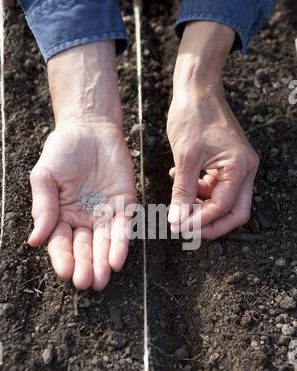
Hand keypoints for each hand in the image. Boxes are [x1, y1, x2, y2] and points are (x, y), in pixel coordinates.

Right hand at [29, 122, 135, 289]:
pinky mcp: (124, 205)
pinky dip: (121, 244)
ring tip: (102, 279)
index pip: (61, 243)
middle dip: (86, 266)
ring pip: (105, 243)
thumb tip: (35, 240)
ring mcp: (105, 214)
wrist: (90, 128)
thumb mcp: (45, 176)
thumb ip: (43, 206)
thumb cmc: (62, 151)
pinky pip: (124, 228)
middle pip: (84, 248)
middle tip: (87, 283)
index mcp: (61, 216)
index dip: (63, 258)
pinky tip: (118, 260)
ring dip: (104, 262)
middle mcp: (83, 219)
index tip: (66, 273)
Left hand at [167, 86, 258, 238]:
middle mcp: (245, 169)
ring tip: (180, 204)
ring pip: (225, 202)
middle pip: (235, 212)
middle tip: (187, 230)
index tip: (179, 228)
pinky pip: (217, 187)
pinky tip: (180, 182)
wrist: (197, 88)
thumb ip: (182, 192)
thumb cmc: (194, 115)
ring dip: (203, 208)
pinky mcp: (227, 163)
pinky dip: (200, 191)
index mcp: (239, 167)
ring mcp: (238, 166)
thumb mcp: (185, 157)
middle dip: (211, 224)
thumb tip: (177, 221)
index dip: (200, 221)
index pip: (223, 207)